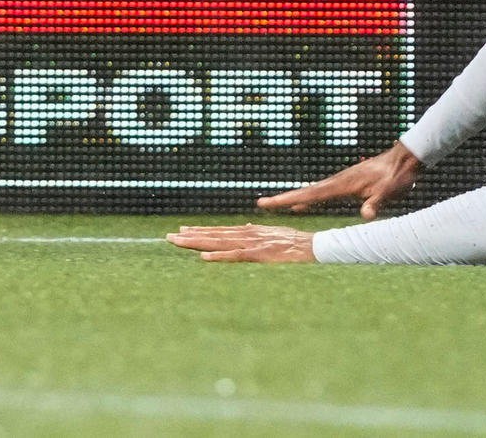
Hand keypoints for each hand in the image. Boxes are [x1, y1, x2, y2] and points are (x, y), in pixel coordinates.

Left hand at [167, 225, 318, 263]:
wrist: (316, 247)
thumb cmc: (297, 243)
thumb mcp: (274, 234)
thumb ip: (258, 232)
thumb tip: (246, 227)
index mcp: (251, 232)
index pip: (220, 231)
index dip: (200, 231)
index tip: (182, 231)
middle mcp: (248, 235)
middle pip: (214, 235)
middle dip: (191, 237)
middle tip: (169, 237)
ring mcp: (253, 245)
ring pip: (219, 243)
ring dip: (197, 243)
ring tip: (178, 242)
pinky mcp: (261, 255)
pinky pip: (236, 257)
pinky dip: (220, 257)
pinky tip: (204, 258)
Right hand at [258, 142, 422, 219]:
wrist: (404, 160)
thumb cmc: (396, 176)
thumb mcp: (388, 192)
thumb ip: (376, 203)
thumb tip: (366, 216)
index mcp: (342, 185)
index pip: (310, 194)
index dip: (288, 200)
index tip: (267, 202)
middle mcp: (337, 181)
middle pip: (305, 191)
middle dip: (283, 198)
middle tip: (261, 203)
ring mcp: (341, 181)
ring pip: (312, 191)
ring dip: (293, 197)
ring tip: (278, 205)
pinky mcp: (346, 184)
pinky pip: (321, 192)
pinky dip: (308, 198)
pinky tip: (304, 203)